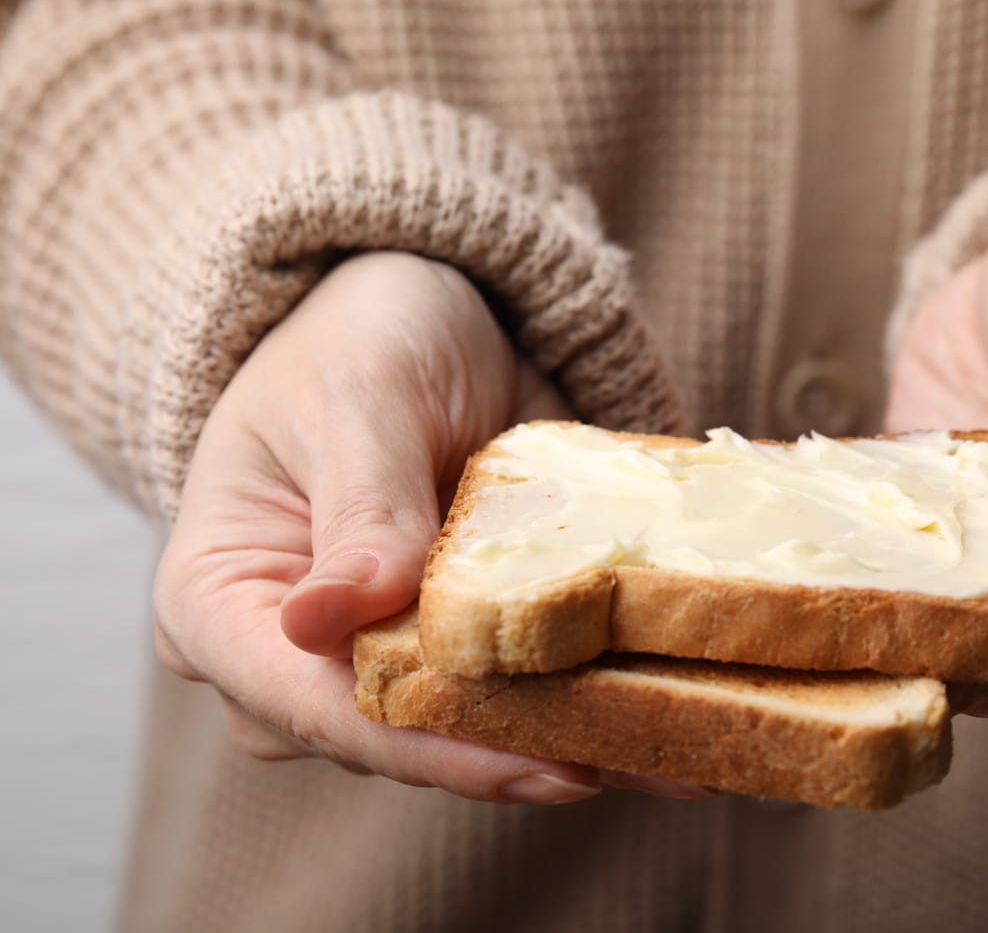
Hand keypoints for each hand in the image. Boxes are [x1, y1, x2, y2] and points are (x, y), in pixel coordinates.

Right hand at [154, 251, 713, 801]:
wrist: (423, 311)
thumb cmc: (360, 339)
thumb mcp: (356, 401)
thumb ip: (357, 509)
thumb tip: (322, 624)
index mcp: (222, 603)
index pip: (312, 705)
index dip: (428, 745)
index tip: (537, 762)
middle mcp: (296, 655)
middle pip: (396, 736)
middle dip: (514, 753)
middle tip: (634, 757)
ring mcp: (383, 654)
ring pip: (467, 729)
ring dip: (571, 742)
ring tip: (680, 757)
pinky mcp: (459, 643)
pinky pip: (520, 689)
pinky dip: (594, 706)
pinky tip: (674, 730)